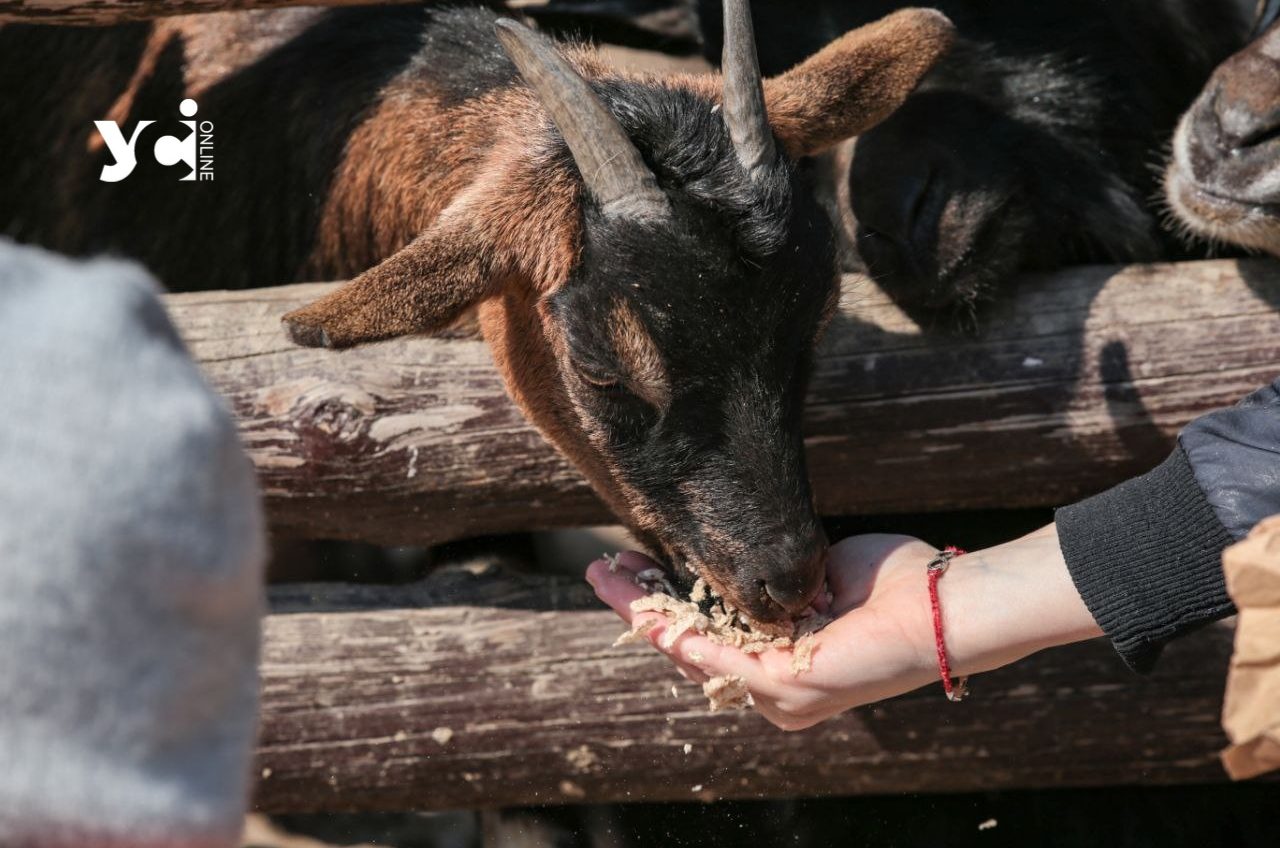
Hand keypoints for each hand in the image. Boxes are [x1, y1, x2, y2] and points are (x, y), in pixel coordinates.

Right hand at [586, 526, 1101, 729]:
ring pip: (690, 651)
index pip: (713, 634)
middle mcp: (777, 689)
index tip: (639, 562)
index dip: (669, 600)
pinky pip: (712, 656)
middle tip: (603, 569)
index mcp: (787, 664)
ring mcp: (777, 695)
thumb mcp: (818, 573)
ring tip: (604, 577)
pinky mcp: (783, 687)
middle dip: (643, 604)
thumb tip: (743, 557)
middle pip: (690, 646)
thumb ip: (776, 575)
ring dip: (642, 613)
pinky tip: (641, 605)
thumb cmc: (893, 585)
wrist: (943, 606)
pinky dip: (672, 628)